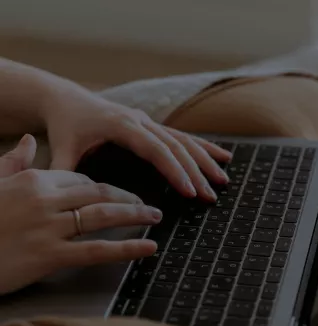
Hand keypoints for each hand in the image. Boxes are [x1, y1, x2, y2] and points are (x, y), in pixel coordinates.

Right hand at [0, 136, 162, 294]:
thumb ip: (12, 161)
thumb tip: (26, 138)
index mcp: (33, 179)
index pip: (81, 179)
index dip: (105, 188)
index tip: (119, 195)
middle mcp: (45, 199)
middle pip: (100, 193)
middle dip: (129, 198)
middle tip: (149, 204)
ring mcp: (48, 227)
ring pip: (103, 216)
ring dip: (135, 216)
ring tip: (155, 217)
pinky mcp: (49, 255)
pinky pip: (97, 250)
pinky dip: (127, 248)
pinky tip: (147, 247)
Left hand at [44, 90, 231, 200]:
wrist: (67, 100)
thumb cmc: (65, 125)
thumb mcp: (61, 149)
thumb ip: (65, 172)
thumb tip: (67, 201)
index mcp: (122, 126)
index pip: (156, 150)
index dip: (175, 170)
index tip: (190, 190)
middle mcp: (140, 121)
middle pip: (176, 146)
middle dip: (197, 171)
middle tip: (211, 194)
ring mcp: (149, 122)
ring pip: (184, 140)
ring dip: (206, 159)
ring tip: (224, 178)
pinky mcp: (153, 125)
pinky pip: (182, 136)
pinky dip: (203, 147)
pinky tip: (222, 156)